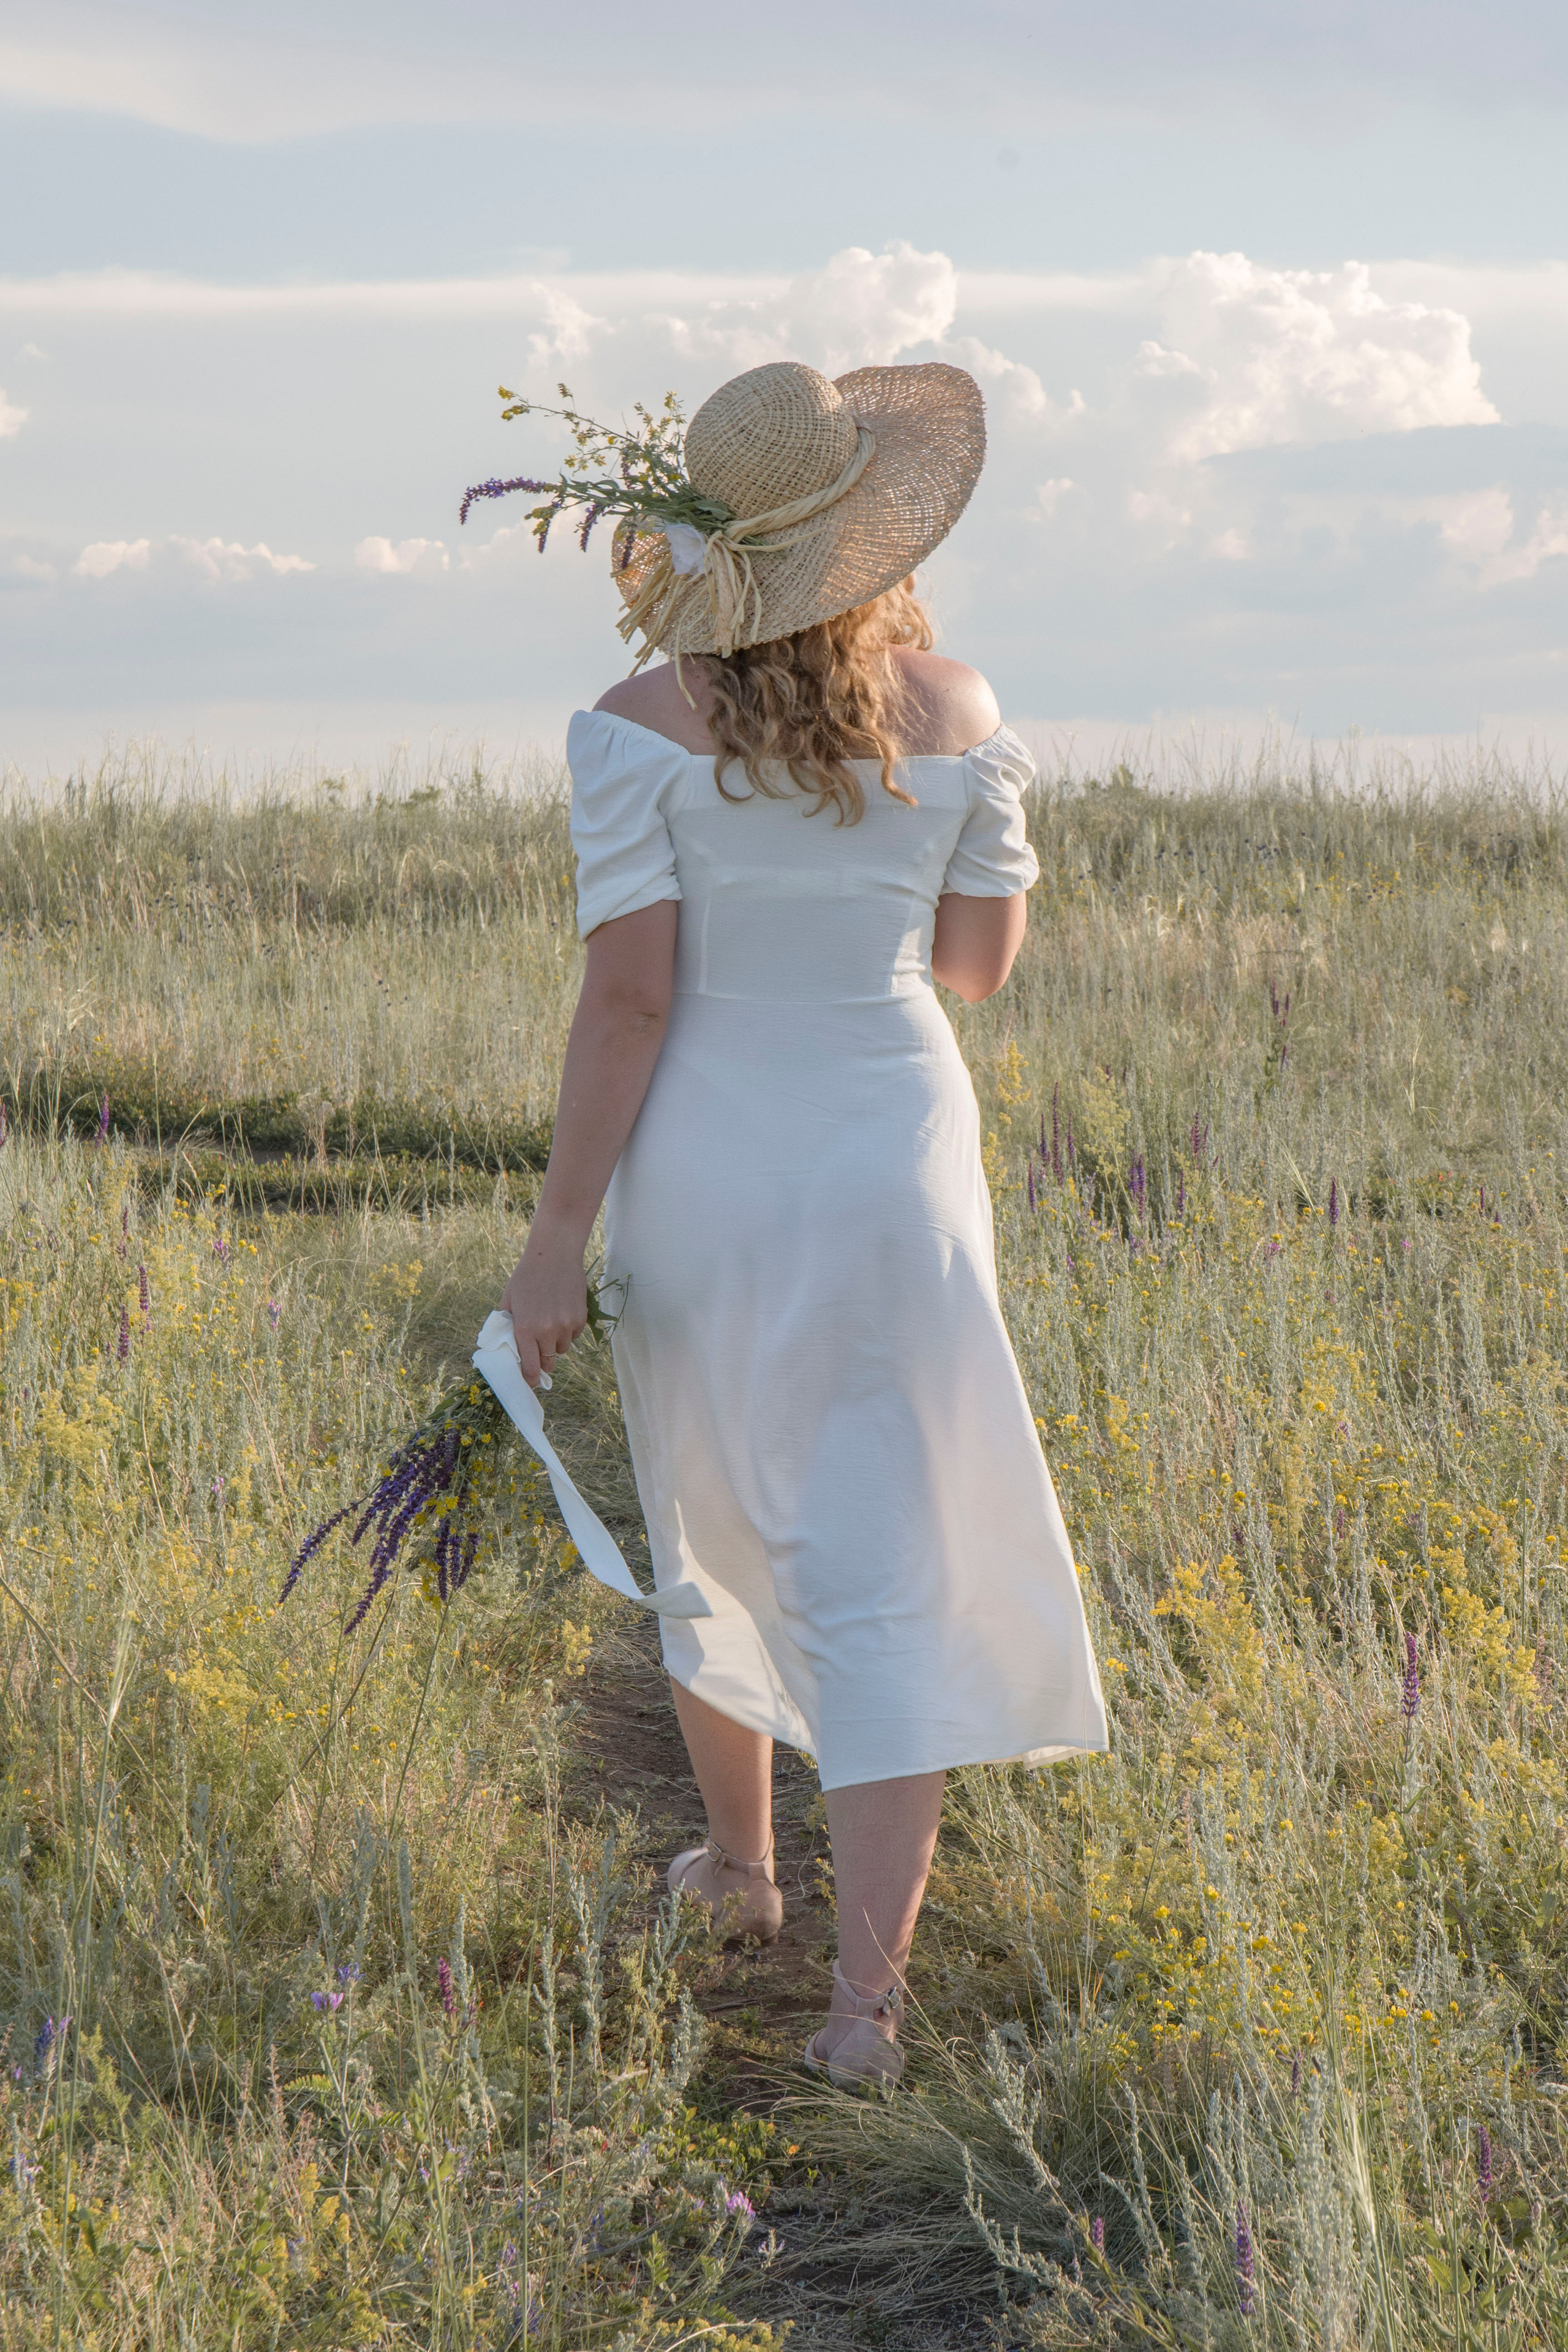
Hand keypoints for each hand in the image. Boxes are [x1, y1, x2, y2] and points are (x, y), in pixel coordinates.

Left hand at [499, 1226, 588, 1388]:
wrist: (554, 1254)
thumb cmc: (526, 1276)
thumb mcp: (509, 1300)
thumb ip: (507, 1325)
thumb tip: (507, 1346)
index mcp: (525, 1328)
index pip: (530, 1367)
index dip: (529, 1379)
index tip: (530, 1382)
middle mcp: (546, 1331)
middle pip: (548, 1362)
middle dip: (543, 1361)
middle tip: (539, 1353)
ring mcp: (566, 1325)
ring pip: (562, 1349)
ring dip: (555, 1343)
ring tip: (550, 1323)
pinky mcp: (580, 1318)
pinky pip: (574, 1335)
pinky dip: (568, 1330)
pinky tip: (562, 1312)